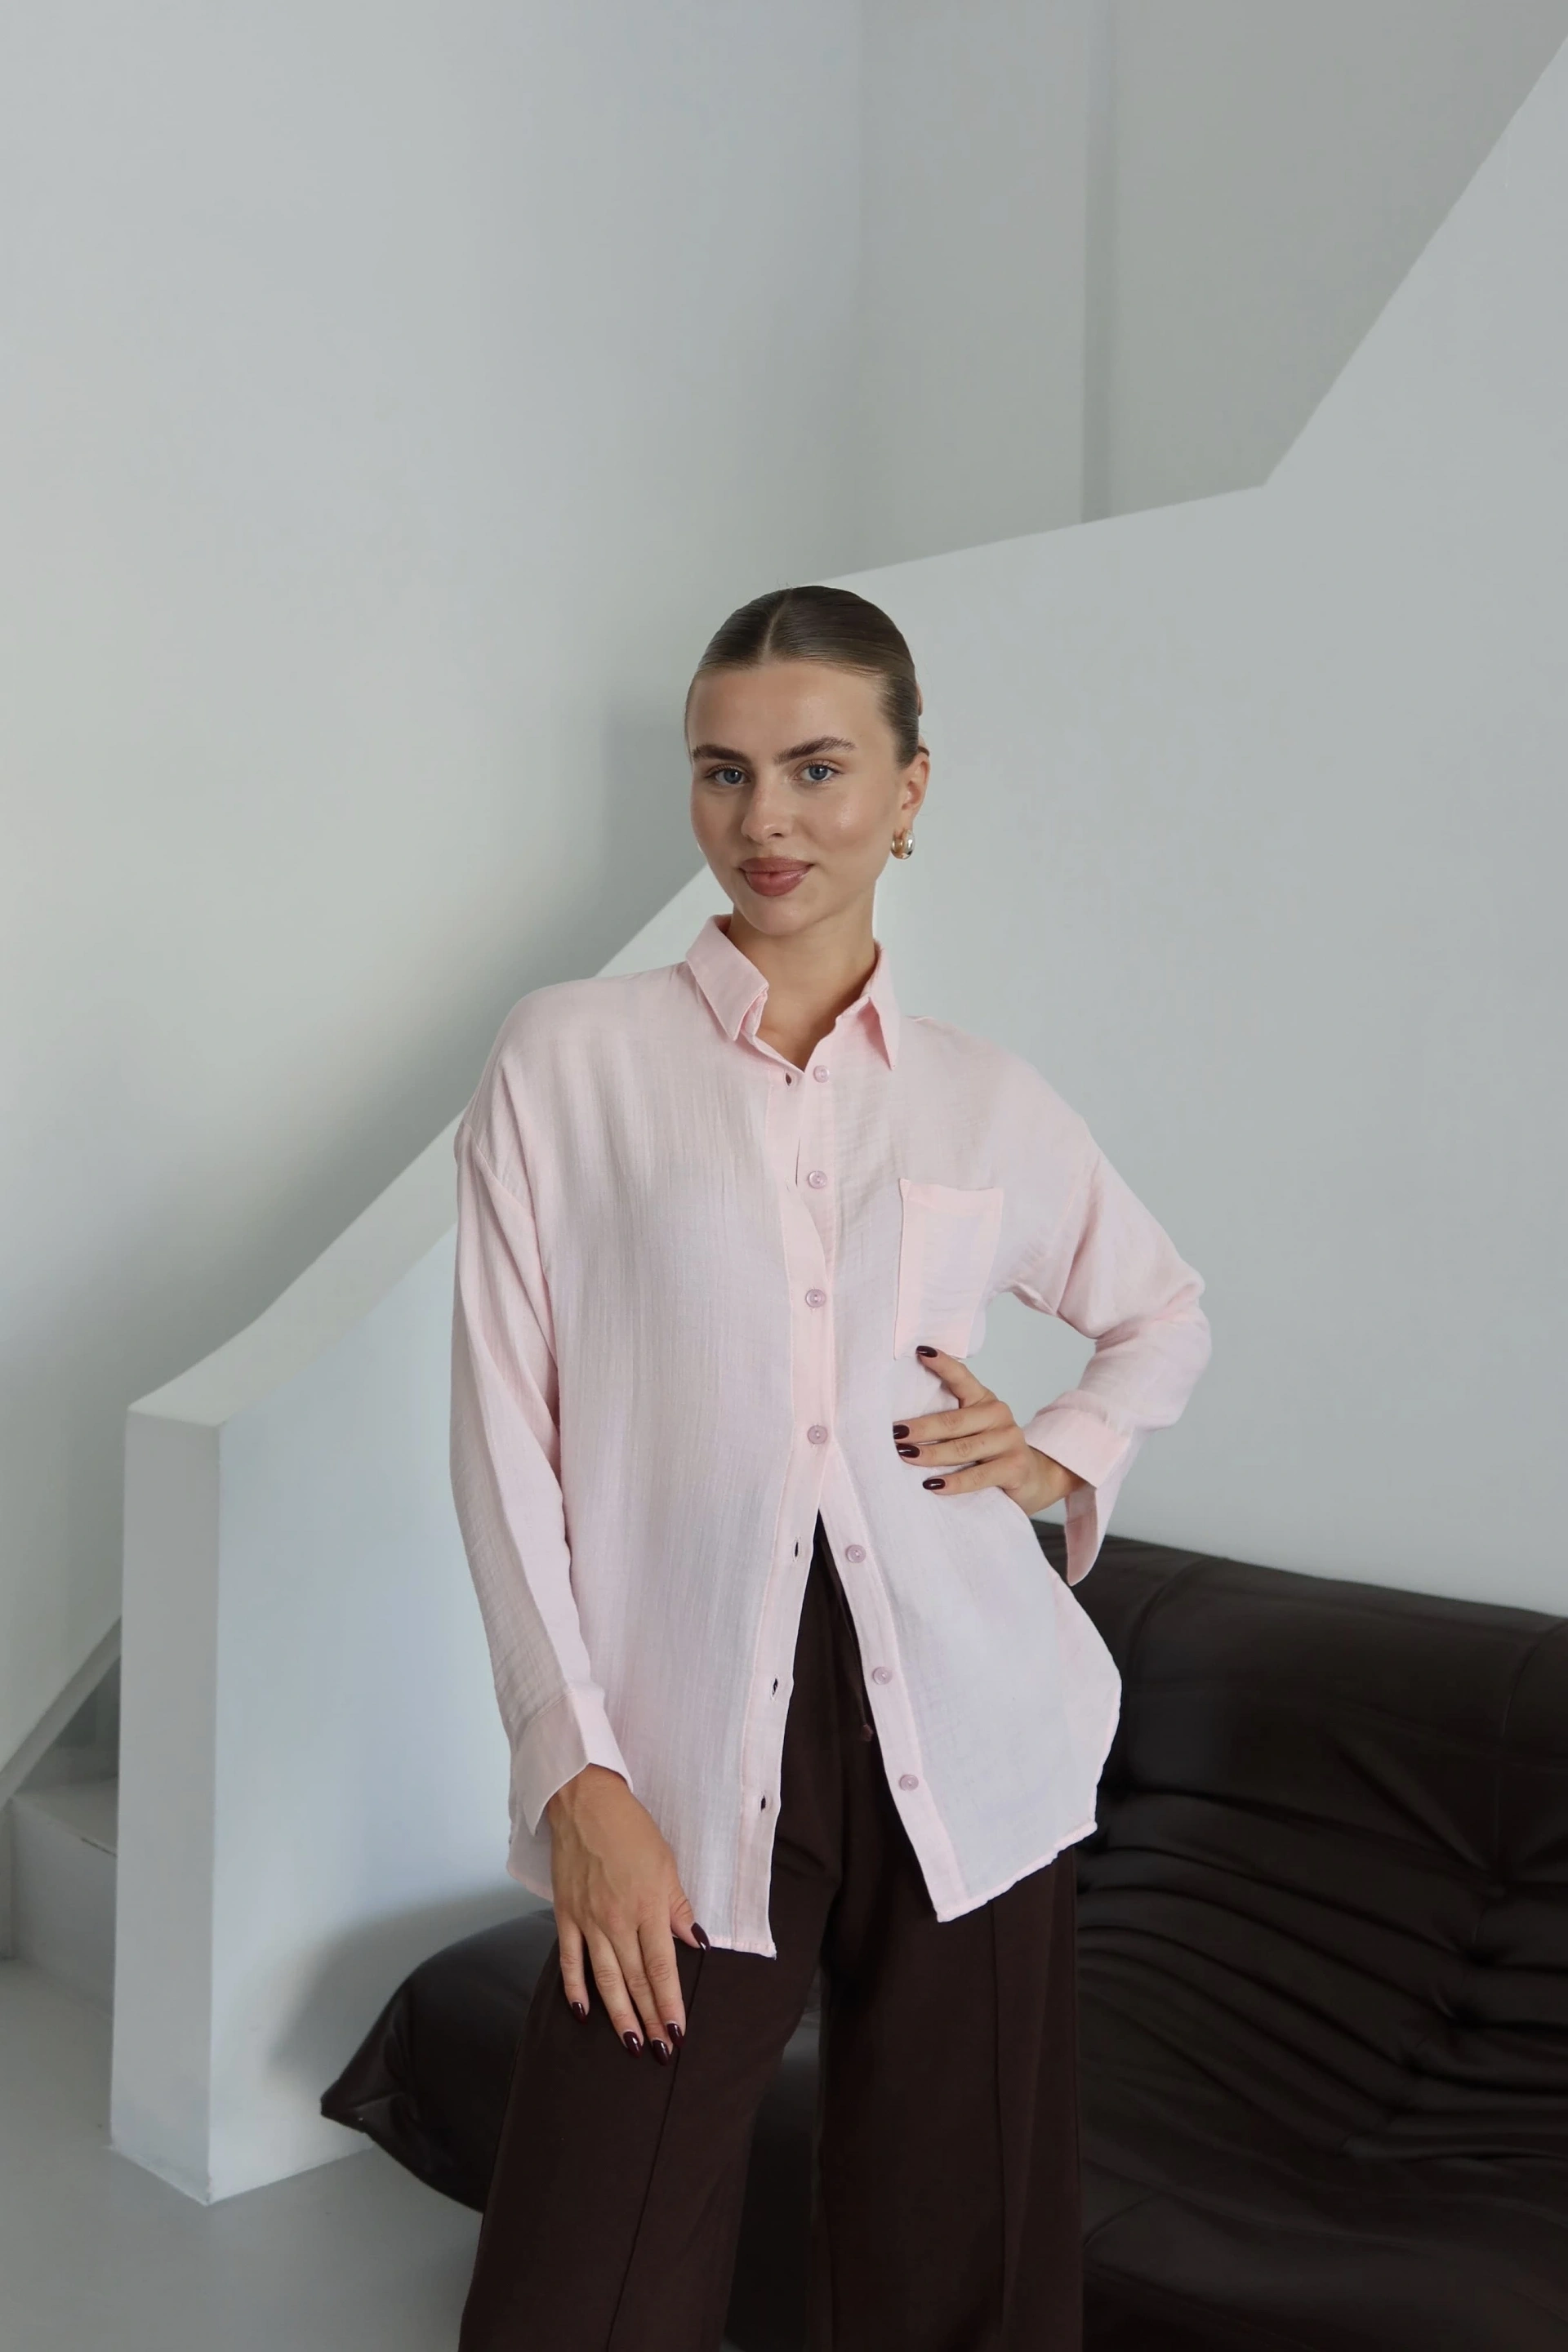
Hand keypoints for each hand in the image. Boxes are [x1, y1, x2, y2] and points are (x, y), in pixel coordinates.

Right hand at [544, 1763, 708, 2061]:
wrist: (585, 1803)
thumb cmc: (630, 1829)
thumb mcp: (667, 1864)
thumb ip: (679, 1908)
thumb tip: (697, 1944)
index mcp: (647, 1907)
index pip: (662, 1968)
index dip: (670, 2003)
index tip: (678, 2032)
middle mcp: (617, 1920)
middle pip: (635, 1981)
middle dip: (650, 2019)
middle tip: (660, 2051)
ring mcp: (588, 1920)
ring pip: (605, 1980)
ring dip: (619, 2015)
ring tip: (631, 2044)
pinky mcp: (565, 1915)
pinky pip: (571, 1960)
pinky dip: (575, 1988)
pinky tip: (584, 2013)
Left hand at [892, 1344, 1086, 1515]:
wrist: (1032, 1476)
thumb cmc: (991, 1451)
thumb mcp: (973, 1429)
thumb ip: (950, 1422)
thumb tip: (902, 1426)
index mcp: (984, 1400)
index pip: (962, 1377)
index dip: (943, 1364)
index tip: (921, 1352)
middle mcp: (998, 1415)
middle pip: (954, 1421)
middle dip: (921, 1428)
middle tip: (894, 1433)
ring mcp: (1009, 1440)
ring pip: (963, 1448)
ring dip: (931, 1454)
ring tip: (906, 1456)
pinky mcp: (1014, 1467)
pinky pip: (978, 1475)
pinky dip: (954, 1482)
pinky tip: (933, 1485)